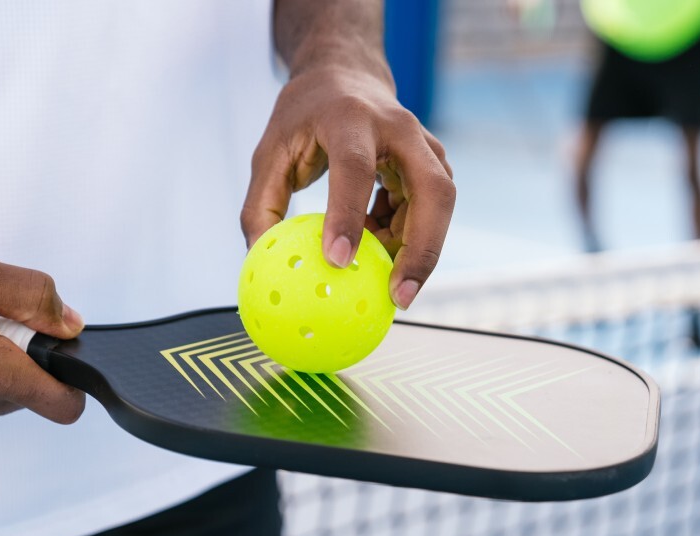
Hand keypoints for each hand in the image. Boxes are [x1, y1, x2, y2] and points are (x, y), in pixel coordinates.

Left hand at [241, 65, 454, 309]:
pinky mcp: (433, 162)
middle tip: (400, 297)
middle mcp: (398, 128)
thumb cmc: (304, 116)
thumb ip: (261, 205)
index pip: (355, 169)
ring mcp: (424, 144)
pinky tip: (379, 250)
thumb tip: (258, 261)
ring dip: (417, 248)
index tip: (337, 260)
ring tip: (386, 283)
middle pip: (433, 190)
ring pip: (440, 204)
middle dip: (423, 248)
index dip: (348, 216)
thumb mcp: (270, 151)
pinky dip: (408, 237)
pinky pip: (429, 209)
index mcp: (350, 118)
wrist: (346, 74)